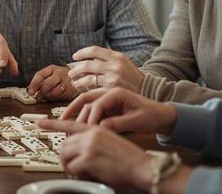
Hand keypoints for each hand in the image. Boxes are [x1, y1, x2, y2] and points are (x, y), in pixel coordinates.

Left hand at [27, 65, 77, 101]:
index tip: (30, 92)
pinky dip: (56, 99)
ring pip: (55, 92)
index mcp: (52, 68)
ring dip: (48, 97)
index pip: (40, 75)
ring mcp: (67, 81)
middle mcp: (60, 73)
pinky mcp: (72, 89)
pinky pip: (62, 97)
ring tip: (46, 98)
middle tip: (37, 98)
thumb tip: (30, 90)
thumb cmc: (60, 76)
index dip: (34, 84)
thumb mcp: (50, 74)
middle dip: (41, 93)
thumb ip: (40, 81)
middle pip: (48, 84)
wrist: (79, 75)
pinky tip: (55, 97)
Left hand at [35, 119, 153, 190]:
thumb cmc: (128, 158)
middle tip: (74, 168)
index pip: (69, 123)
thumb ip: (92, 141)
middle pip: (64, 145)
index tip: (39, 123)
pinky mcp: (88, 158)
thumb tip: (75, 149)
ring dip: (70, 167)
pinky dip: (78, 175)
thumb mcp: (109, 141)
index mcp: (95, 128)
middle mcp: (90, 133)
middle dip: (66, 159)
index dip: (52, 124)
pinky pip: (72, 169)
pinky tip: (89, 175)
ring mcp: (88, 145)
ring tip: (82, 172)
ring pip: (64, 157)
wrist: (141, 166)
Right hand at [61, 87, 176, 134]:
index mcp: (118, 92)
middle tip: (61, 121)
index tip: (86, 131)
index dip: (91, 117)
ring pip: (85, 101)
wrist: (160, 113)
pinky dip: (80, 113)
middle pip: (86, 97)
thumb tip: (101, 127)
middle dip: (72, 108)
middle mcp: (110, 91)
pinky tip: (72, 121)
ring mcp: (107, 97)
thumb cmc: (151, 116)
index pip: (98, 103)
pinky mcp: (106, 104)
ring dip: (73, 109)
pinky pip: (90, 106)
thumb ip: (119, 123)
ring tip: (62, 120)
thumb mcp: (137, 121)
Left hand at [68, 46, 143, 92]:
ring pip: (88, 79)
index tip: (75, 56)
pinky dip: (85, 90)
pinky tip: (82, 90)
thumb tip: (88, 59)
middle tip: (70, 72)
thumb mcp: (123, 63)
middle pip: (88, 65)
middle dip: (76, 69)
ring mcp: (113, 79)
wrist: (148, 91)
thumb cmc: (133, 77)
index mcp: (117, 56)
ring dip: (78, 81)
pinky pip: (93, 90)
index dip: (82, 53)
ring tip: (74, 82)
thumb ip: (108, 60)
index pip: (94, 50)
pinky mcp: (111, 91)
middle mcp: (115, 66)